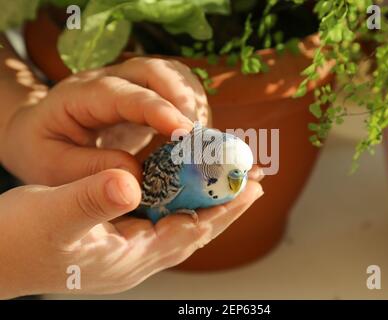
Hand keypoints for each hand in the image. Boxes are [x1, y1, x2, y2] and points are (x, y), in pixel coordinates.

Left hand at [0, 57, 209, 184]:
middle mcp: (107, 81)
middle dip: (182, 98)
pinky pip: (177, 90)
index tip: (183, 130)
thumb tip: (136, 177)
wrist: (42, 133)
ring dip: (193, 101)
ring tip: (202, 137)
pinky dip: (193, 107)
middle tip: (200, 136)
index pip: (120, 94)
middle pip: (152, 70)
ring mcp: (128, 84)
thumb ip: (91, 171)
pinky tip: (195, 134)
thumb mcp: (54, 169)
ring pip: (171, 74)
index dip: (155, 108)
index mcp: (78, 97)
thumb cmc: (45, 151)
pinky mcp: (145, 95)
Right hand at [0, 169, 262, 297]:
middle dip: (227, 206)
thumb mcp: (51, 214)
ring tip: (231, 182)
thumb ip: (91, 199)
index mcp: (129, 257)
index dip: (224, 208)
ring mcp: (128, 250)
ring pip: (181, 223)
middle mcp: (136, 258)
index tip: (251, 186)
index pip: (192, 230)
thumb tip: (131, 183)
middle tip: (255, 181)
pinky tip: (187, 185)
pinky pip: (162, 218)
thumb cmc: (16, 238)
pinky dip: (180, 200)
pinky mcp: (119, 239)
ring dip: (208, 202)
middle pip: (195, 229)